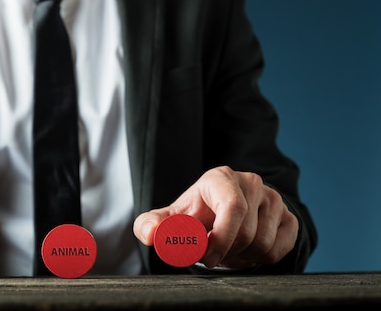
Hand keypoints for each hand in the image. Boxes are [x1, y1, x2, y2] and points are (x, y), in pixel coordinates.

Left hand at [133, 166, 297, 268]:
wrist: (223, 218)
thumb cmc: (194, 217)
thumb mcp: (169, 220)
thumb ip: (150, 226)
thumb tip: (151, 236)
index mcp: (221, 178)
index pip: (232, 207)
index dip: (221, 238)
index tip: (206, 257)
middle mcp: (251, 183)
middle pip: (246, 232)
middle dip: (226, 252)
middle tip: (212, 255)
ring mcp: (274, 200)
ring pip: (263, 244)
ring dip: (241, 257)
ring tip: (227, 250)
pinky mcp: (290, 218)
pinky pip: (279, 251)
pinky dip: (259, 260)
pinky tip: (245, 251)